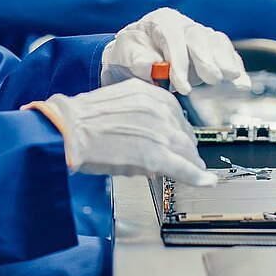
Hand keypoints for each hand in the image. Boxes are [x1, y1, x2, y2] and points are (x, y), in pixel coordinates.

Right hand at [27, 79, 216, 185]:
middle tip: (188, 159)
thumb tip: (152, 130)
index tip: (182, 140)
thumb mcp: (120, 102)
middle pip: (183, 134)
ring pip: (185, 151)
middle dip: (186, 148)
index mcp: (151, 94)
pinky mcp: (155, 157)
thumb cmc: (84, 118)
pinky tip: (206, 181)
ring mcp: (159, 133)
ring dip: (190, 163)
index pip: (177, 115)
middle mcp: (160, 110)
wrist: (69, 129)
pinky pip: (183, 168)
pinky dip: (197, 176)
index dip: (180, 132)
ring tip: (195, 173)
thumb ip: (142, 112)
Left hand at [101, 8, 249, 94]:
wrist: (133, 57)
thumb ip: (136, 59)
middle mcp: (184, 25)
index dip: (179, 61)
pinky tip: (242, 83)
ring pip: (217, 42)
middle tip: (212, 78)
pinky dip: (235, 68)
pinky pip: (226, 56)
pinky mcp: (209, 52)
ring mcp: (199, 37)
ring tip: (231, 78)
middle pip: (200, 36)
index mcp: (162, 21)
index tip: (181, 86)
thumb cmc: (129, 53)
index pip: (174, 38)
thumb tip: (151, 65)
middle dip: (207, 58)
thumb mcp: (124, 54)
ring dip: (225, 61)